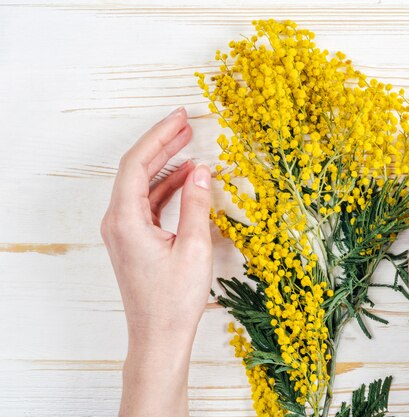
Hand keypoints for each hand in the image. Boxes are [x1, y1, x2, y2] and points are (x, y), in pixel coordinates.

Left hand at [100, 107, 212, 416]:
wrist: (159, 336)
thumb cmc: (174, 299)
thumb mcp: (193, 247)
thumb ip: (196, 204)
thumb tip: (200, 170)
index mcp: (125, 219)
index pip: (137, 163)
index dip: (159, 136)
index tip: (180, 117)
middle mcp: (117, 221)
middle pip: (136, 169)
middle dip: (162, 144)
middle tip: (186, 123)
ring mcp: (123, 231)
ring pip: (142, 185)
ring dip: (165, 165)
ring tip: (190, 146)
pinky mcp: (133, 240)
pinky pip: (147, 203)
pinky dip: (166, 188)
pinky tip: (186, 180)